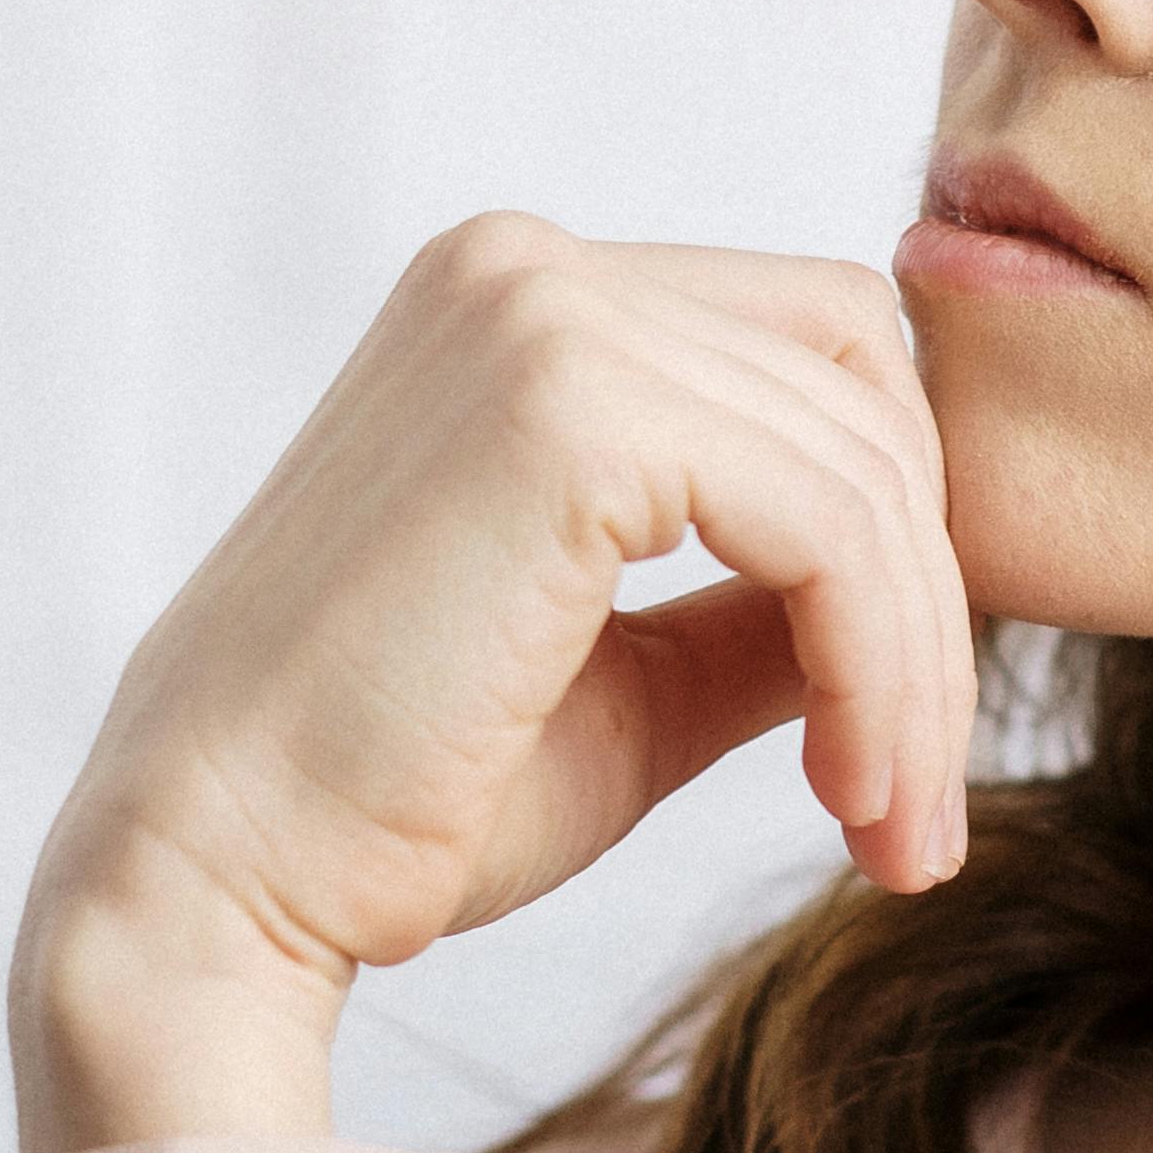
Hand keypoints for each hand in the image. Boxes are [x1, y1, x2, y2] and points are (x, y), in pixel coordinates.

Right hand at [9, 216, 974, 1152]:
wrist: (220, 883)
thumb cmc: (398, 802)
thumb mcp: (636, 676)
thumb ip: (768, 603)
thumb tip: (932, 587)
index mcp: (521, 304)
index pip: (813, 355)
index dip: (900, 539)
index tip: (899, 745)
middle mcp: (527, 270)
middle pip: (865, 386)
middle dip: (930, 605)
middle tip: (919, 808)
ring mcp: (542, 316)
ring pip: (866, 467)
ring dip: (916, 671)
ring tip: (897, 835)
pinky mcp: (567, 407)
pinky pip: (829, 525)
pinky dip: (881, 670)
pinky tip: (853, 800)